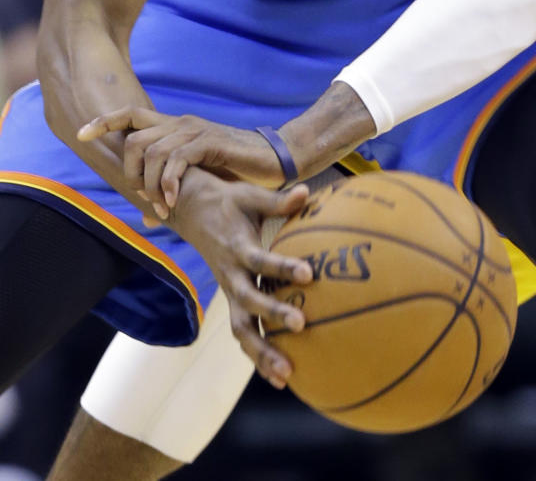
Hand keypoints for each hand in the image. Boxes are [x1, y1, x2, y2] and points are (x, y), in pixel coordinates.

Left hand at [77, 108, 284, 216]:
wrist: (276, 159)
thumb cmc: (238, 170)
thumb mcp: (199, 180)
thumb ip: (172, 192)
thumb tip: (147, 218)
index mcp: (175, 127)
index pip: (131, 115)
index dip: (104, 122)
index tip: (81, 134)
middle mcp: (181, 124)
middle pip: (133, 139)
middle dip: (130, 172)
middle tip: (144, 197)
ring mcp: (195, 131)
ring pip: (151, 152)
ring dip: (150, 184)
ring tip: (162, 205)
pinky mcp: (209, 142)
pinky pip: (176, 160)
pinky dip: (169, 184)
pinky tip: (173, 201)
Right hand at [169, 169, 311, 387]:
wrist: (192, 214)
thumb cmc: (229, 202)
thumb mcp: (250, 196)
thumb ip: (278, 201)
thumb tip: (306, 192)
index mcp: (237, 248)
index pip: (260, 260)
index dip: (282, 267)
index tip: (308, 273)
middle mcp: (230, 276)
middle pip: (247, 304)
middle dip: (273, 316)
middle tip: (302, 325)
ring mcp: (229, 294)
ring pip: (241, 330)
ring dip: (262, 353)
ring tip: (287, 375)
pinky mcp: (232, 304)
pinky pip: (244, 335)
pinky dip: (259, 358)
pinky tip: (281, 378)